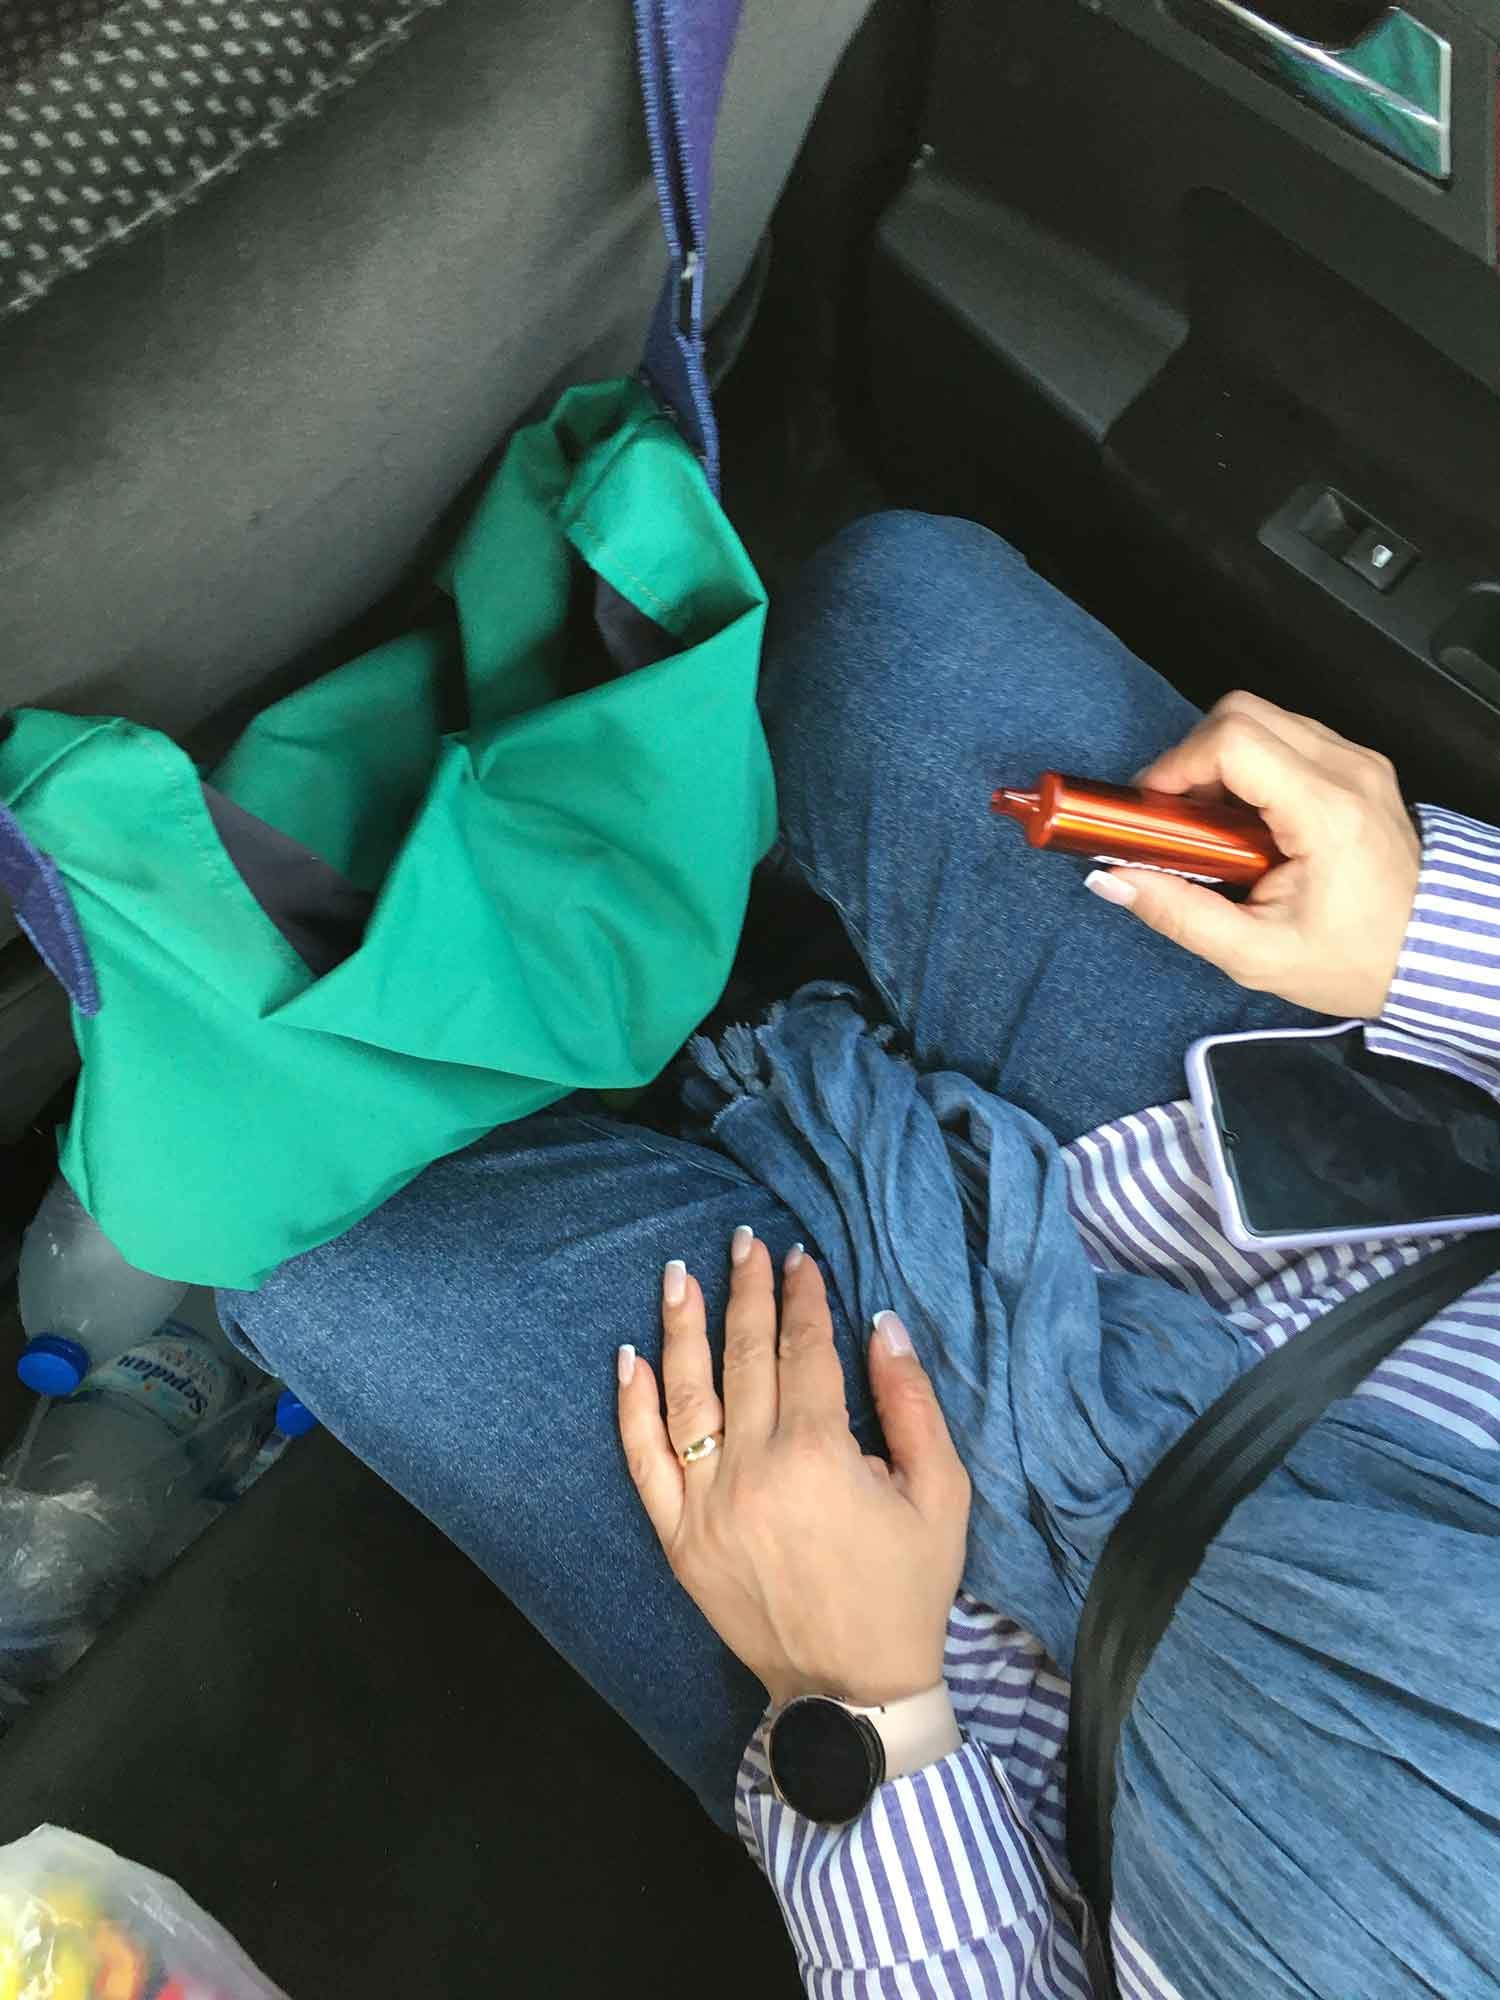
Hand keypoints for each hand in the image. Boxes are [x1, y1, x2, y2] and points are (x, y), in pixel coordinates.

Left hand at [617, 1231, 969, 1710]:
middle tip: (743, 1240)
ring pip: (686, 1395)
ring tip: (680, 1274)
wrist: (853, 1689)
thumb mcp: (941, 1494)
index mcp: (819, 1454)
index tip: (798, 1257)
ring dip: (681, 1327)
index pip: (805, 1351)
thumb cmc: (906, 1587)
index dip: (802, 1297)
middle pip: (745, 1358)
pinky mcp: (678, 1538)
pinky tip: (631, 1358)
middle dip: (746, 1292)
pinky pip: (644, 1460)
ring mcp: (706, 1504)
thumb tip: (881, 1325)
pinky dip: (633, 1406)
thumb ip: (911, 1404)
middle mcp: (753, 1469)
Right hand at [1089, 691, 1421, 1017]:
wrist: (1428, 958)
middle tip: (1175, 815)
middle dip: (1191, 757)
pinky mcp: (1358, 767)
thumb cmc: (1355, 959)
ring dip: (1219, 760)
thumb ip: (1179, 914)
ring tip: (1209, 824)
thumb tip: (1114, 879)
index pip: (1233, 742)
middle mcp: (1349, 771)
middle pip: (1242, 713)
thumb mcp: (1256, 954)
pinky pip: (1287, 736)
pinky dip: (1250, 765)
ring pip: (1263, 718)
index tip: (1152, 809)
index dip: (1176, 766)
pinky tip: (1244, 820)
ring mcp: (1358, 763)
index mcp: (1327, 813)